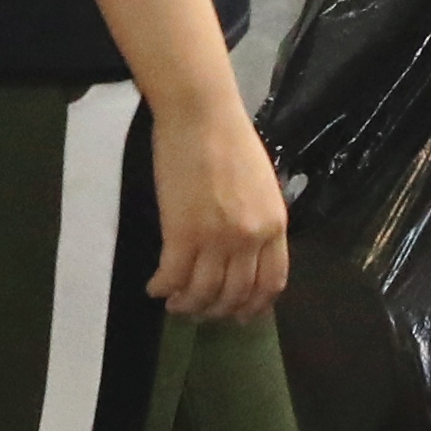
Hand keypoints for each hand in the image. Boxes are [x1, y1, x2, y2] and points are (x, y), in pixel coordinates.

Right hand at [147, 91, 289, 319]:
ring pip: (203, 292)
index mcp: (274, 226)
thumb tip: (246, 249)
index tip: (240, 315)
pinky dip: (163, 288)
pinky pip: (173, 275)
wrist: (201, 115)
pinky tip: (155, 288)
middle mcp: (249, 239)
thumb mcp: (261, 186)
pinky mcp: (182, 233)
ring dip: (188, 304)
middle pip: (235, 293)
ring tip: (175, 304)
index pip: (271, 282)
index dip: (254, 306)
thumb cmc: (231, 140)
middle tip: (201, 312)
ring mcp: (216, 239)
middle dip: (217, 310)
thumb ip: (259, 220)